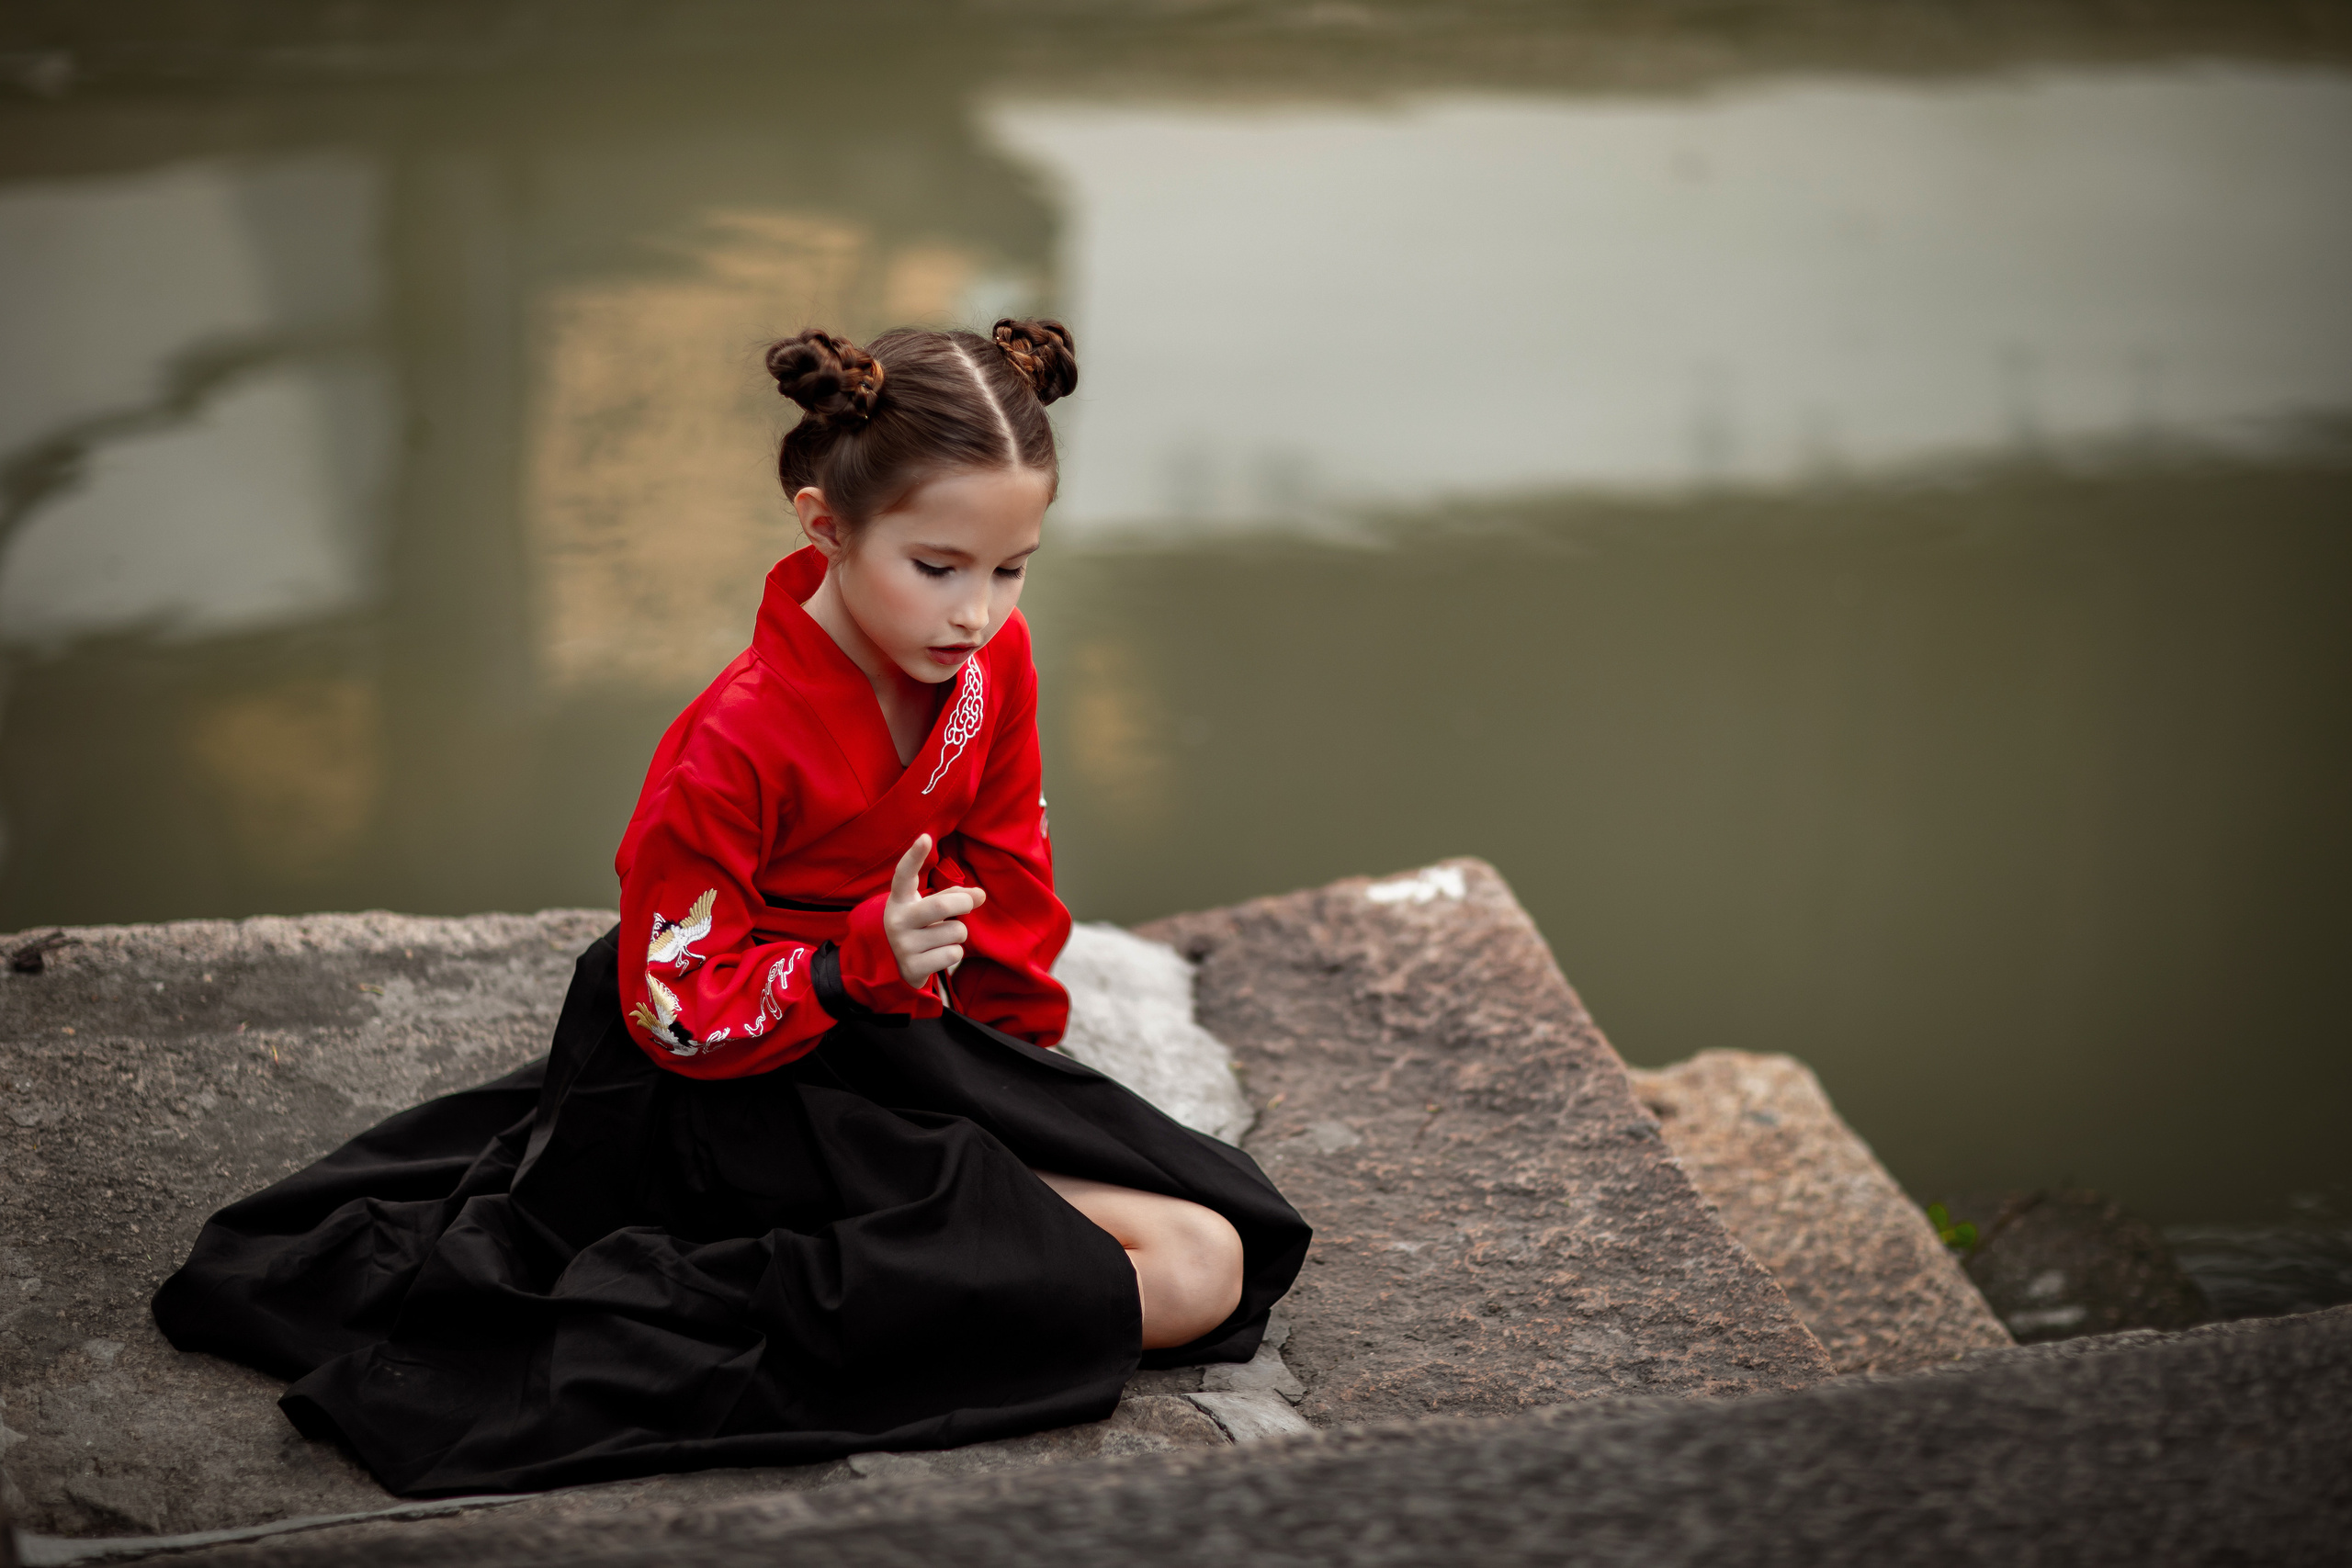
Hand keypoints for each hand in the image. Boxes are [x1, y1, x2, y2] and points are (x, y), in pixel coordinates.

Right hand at [884, 834, 986, 988]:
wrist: (893, 965)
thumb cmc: (919, 927)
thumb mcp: (928, 907)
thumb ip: (954, 896)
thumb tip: (981, 894)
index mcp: (900, 900)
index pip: (904, 875)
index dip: (914, 856)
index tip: (925, 838)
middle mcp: (897, 921)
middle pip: (941, 905)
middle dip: (964, 903)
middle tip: (970, 903)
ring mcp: (903, 945)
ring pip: (955, 932)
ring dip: (958, 934)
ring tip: (941, 938)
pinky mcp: (912, 967)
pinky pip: (953, 954)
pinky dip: (954, 953)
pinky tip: (938, 955)